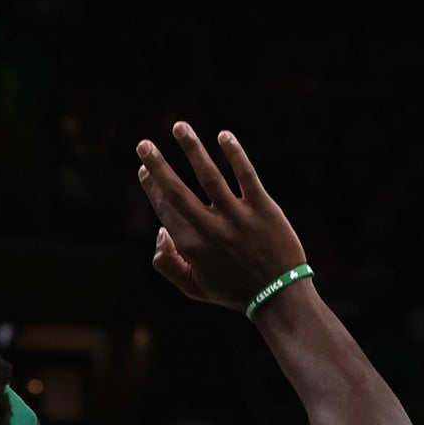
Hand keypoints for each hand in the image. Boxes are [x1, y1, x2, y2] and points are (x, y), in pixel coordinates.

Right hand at [135, 123, 309, 310]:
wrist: (279, 296)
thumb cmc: (234, 290)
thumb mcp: (193, 288)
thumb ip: (167, 263)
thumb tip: (160, 231)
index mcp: (191, 246)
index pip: (164, 208)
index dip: (151, 186)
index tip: (144, 167)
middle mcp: (211, 229)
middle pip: (177, 190)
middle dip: (157, 165)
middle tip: (143, 145)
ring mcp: (237, 218)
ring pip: (209, 176)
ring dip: (191, 148)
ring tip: (179, 127)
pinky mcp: (264, 209)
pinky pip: (246, 176)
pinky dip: (235, 154)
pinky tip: (223, 135)